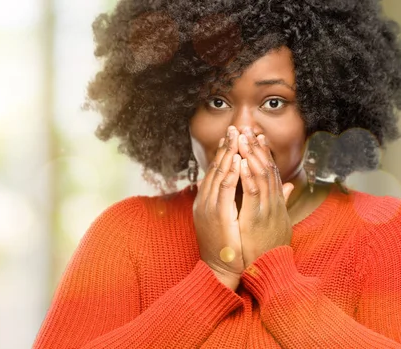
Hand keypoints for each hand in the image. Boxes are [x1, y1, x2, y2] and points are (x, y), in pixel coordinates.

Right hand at [193, 126, 243, 290]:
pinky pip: (223, 189)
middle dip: (226, 147)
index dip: (226, 152)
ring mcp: (209, 206)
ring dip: (227, 153)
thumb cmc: (230, 247)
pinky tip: (235, 159)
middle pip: (216, 168)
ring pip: (218, 174)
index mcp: (209, 201)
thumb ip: (242, 203)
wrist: (220, 269)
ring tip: (235, 135)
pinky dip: (229, 173)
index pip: (218, 172)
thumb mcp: (235, 221)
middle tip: (235, 127)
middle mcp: (206, 201)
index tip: (234, 136)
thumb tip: (254, 189)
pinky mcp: (216, 214)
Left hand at [237, 127, 294, 268]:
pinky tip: (241, 161)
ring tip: (242, 138)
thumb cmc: (269, 248)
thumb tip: (287, 185)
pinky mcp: (256, 218)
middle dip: (255, 147)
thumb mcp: (278, 221)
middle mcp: (273, 202)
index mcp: (275, 202)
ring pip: (259, 175)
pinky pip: (251, 192)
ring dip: (250, 155)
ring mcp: (266, 209)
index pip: (270, 171)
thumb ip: (281, 200)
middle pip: (265, 168)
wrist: (268, 271)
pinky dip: (247, 175)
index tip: (257, 136)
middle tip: (247, 129)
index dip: (263, 153)